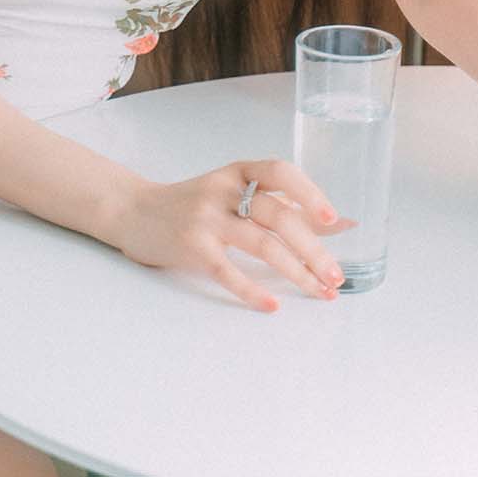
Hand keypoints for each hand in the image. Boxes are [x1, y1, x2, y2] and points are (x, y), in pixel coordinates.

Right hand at [108, 158, 357, 311]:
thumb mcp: (234, 195)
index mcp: (238, 172)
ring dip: (297, 271)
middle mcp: (223, 190)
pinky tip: (274, 305)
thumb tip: (343, 224)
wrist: (134, 212)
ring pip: (261, 243)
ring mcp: (206, 218)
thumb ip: (283, 206)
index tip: (333, 219)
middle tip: (336, 276)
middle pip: (277, 215)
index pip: (279, 172)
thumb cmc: (194, 205)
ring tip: (320, 292)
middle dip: (313, 248)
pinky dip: (253, 290)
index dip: (308, 192)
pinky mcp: (192, 248)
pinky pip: (228, 271)